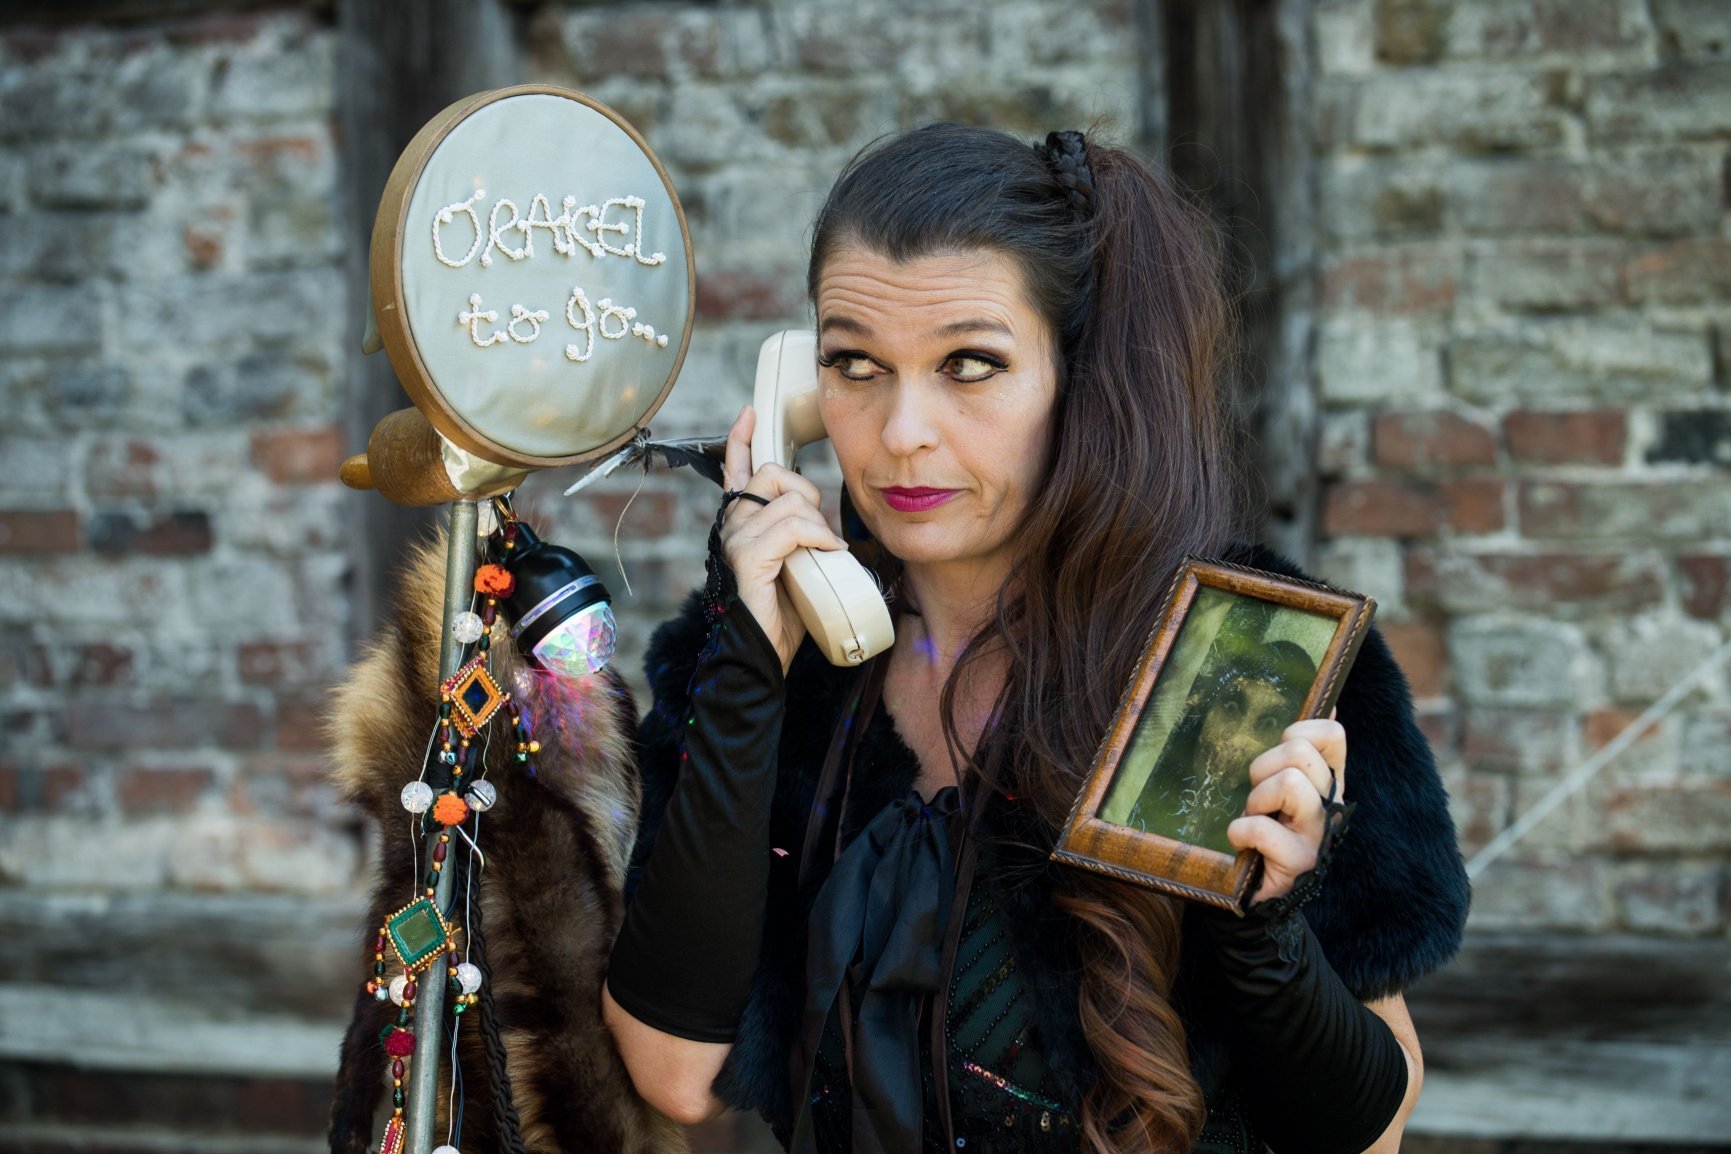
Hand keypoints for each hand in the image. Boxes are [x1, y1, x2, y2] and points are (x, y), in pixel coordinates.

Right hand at [719, 406, 847, 671]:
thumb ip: (799, 538)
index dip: (741, 440)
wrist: (760, 656)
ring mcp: (736, 540)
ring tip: (825, 553)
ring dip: (819, 526)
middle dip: (807, 494)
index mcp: (740, 524)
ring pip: (790, 501)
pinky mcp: (747, 558)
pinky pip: (792, 527)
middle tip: (821, 533)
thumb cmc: (781, 616)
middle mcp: (731, 525)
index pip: (737, 470)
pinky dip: (817, 537)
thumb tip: (826, 525)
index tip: (748, 414)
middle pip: (774, 475)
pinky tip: (827, 554)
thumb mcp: (796, 564)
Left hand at [1227, 714, 1345, 904]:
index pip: (1332, 734)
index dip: (1299, 731)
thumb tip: (1328, 704)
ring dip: (1257, 799)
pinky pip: (1260, 827)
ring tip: (1254, 817)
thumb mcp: (1278, 786)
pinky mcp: (1298, 863)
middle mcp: (1331, 805)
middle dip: (1264, 767)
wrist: (1254, 891)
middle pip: (1301, 753)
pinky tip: (1241, 843)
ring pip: (1290, 783)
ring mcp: (1318, 835)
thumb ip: (1299, 751)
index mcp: (1329, 780)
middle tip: (1258, 796)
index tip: (1279, 755)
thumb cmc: (1264, 830)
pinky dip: (1240, 831)